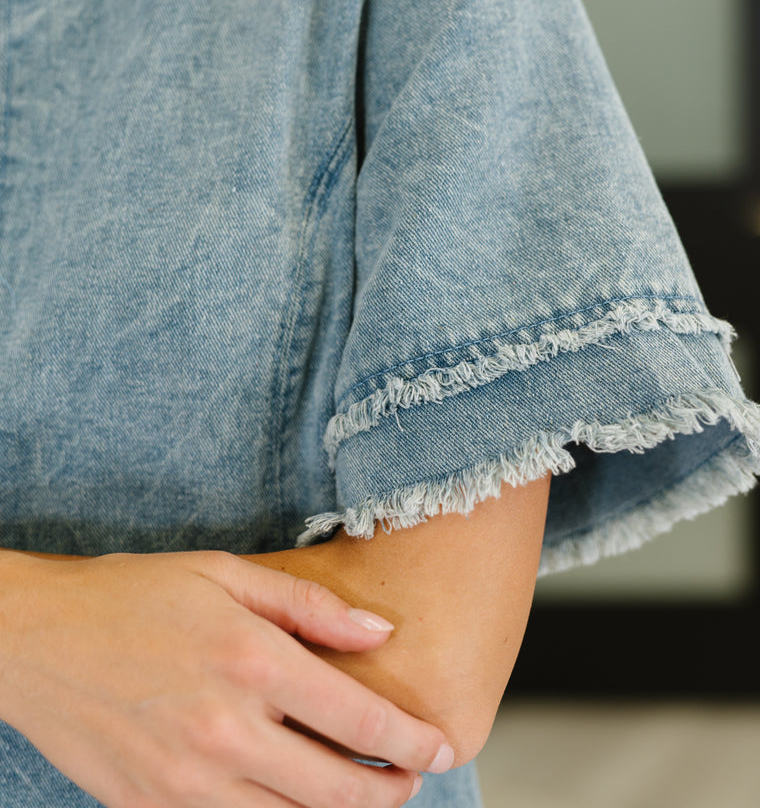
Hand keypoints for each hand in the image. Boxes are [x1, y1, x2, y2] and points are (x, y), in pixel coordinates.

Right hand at [0, 550, 452, 806]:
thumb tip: (382, 634)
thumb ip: (310, 606)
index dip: (412, 742)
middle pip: (337, 792)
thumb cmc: (132, 594)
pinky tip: (289, 799)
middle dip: (389, 792)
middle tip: (410, 779)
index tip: (440, 745)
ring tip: (361, 794)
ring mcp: (188, 783)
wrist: (36, 641)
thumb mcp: (224, 575)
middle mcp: (227, 732)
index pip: (358, 720)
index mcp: (251, 662)